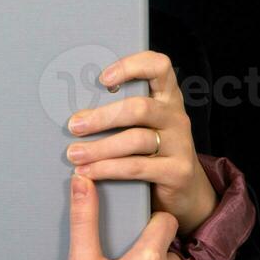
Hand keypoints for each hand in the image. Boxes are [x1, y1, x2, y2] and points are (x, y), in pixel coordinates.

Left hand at [66, 51, 218, 236]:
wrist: (185, 192)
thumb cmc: (153, 153)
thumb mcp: (143, 127)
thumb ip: (121, 113)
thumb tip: (76, 111)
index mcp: (167, 98)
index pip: (158, 66)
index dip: (131, 66)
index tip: (102, 79)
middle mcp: (176, 117)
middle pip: (139, 108)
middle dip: (102, 117)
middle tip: (74, 126)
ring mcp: (180, 144)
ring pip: (135, 139)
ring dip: (99, 147)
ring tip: (74, 154)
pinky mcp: (177, 171)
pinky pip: (136, 167)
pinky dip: (107, 169)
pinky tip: (89, 172)